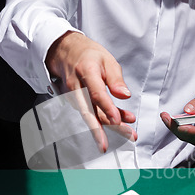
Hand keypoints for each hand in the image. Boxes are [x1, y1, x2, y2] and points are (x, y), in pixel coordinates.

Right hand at [45, 31, 136, 151]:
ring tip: (129, 133)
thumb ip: (116, 79)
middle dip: (100, 130)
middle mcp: (76, 87)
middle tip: (114, 141)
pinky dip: (105, 120)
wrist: (65, 52)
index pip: (96, 93)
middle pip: (89, 112)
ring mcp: (73, 96)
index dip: (107, 108)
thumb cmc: (88, 56)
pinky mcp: (75, 103)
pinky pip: (91, 114)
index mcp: (86, 71)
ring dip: (110, 127)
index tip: (117, 120)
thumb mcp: (107, 60)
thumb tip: (125, 95)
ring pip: (92, 116)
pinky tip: (120, 123)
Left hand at [160, 93, 194, 146]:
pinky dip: (176, 128)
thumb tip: (188, 109)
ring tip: (165, 117)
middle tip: (165, 117)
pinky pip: (184, 135)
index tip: (177, 124)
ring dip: (173, 128)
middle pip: (191, 136)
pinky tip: (170, 120)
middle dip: (175, 127)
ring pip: (185, 137)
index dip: (189, 130)